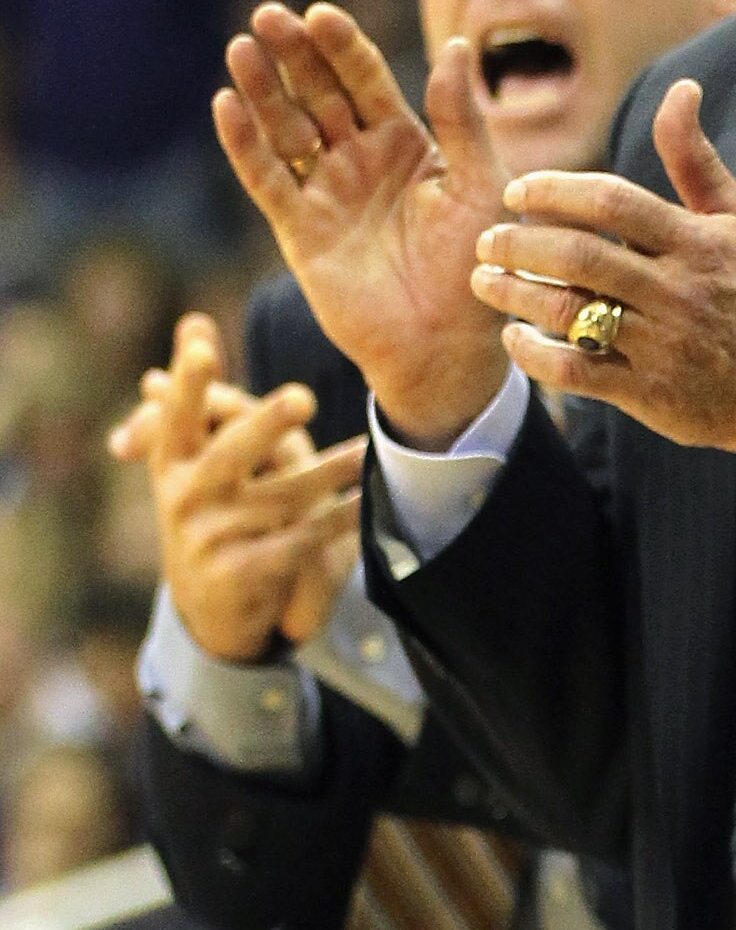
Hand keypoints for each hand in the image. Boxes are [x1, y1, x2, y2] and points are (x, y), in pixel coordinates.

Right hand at [109, 314, 364, 662]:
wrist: (207, 609)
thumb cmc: (206, 512)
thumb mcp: (191, 459)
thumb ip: (200, 396)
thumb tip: (193, 321)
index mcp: (170, 463)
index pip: (178, 415)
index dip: (190, 382)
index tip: (203, 344)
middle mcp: (184, 498)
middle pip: (230, 455)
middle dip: (266, 426)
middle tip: (303, 397)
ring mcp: (213, 538)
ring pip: (284, 496)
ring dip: (331, 471)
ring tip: (367, 449)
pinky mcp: (246, 572)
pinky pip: (306, 537)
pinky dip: (342, 517)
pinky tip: (371, 499)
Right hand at [214, 2, 509, 447]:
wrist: (447, 348)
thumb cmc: (478, 268)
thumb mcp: (481, 185)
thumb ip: (463, 120)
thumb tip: (457, 45)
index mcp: (409, 144)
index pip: (368, 81)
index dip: (343, 48)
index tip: (321, 14)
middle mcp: (361, 161)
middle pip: (319, 95)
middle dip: (294, 56)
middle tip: (269, 16)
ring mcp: (326, 193)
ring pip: (286, 129)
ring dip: (263, 91)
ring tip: (242, 49)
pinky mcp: (298, 231)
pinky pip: (266, 180)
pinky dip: (245, 145)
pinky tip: (226, 106)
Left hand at [470, 79, 735, 460]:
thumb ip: (696, 158)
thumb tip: (682, 89)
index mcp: (697, 243)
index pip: (613, 202)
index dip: (555, 191)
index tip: (516, 192)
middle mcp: (678, 292)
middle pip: (581, 257)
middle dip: (519, 244)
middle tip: (487, 239)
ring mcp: (662, 346)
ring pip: (570, 314)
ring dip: (514, 295)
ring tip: (483, 280)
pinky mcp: (648, 393)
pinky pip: (576, 372)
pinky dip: (534, 356)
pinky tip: (513, 338)